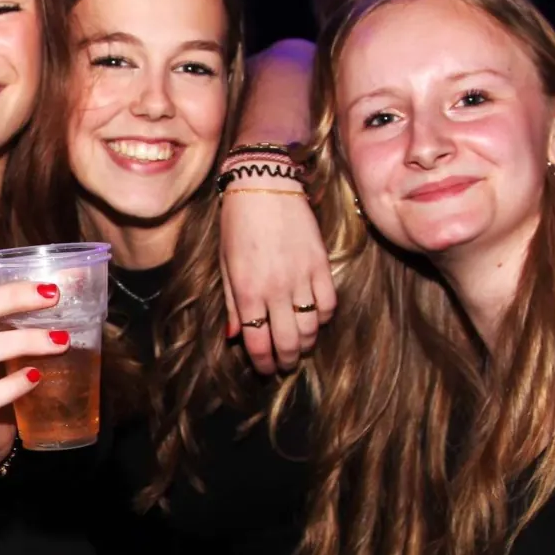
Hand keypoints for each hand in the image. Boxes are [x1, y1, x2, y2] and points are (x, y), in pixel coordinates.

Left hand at [216, 185, 333, 374]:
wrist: (262, 185)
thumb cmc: (237, 225)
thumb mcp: (225, 265)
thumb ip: (233, 304)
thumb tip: (235, 337)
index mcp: (248, 291)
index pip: (258, 342)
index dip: (263, 362)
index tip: (266, 369)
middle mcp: (276, 289)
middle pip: (288, 342)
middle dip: (286, 360)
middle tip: (285, 365)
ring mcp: (301, 277)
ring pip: (311, 327)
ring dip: (306, 344)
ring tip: (300, 347)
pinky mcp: (321, 264)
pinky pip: (328, 303)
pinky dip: (323, 317)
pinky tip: (315, 319)